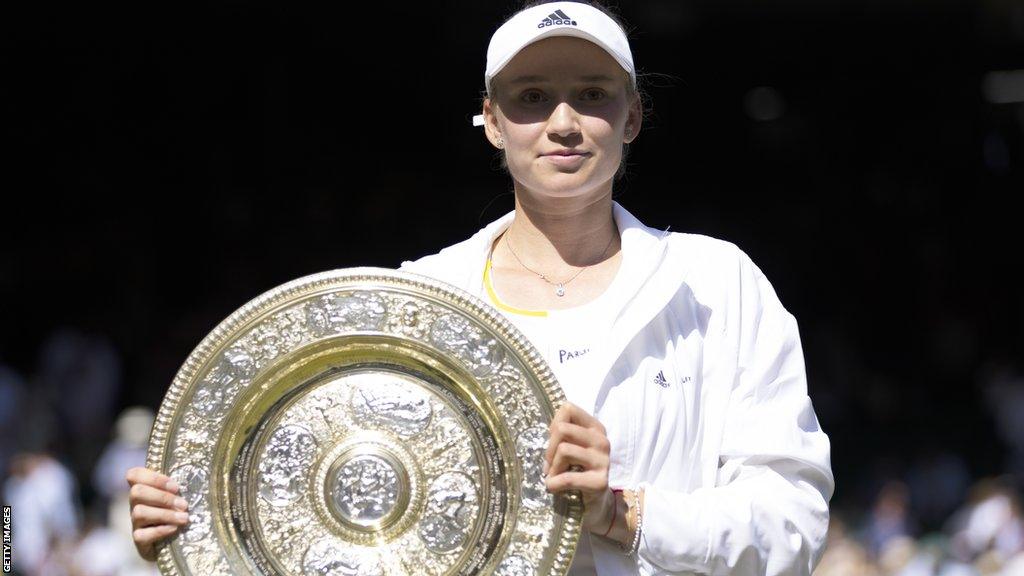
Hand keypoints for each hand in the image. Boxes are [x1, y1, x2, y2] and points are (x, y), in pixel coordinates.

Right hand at [126, 467, 189, 560]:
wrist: (173, 545)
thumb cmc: (178, 514)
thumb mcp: (178, 498)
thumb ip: (178, 488)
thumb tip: (194, 479)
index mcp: (145, 489)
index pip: (134, 475)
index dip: (153, 478)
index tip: (176, 487)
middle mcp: (136, 505)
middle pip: (136, 492)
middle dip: (162, 497)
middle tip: (184, 504)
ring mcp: (135, 523)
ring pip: (139, 512)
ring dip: (165, 514)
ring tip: (184, 518)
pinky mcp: (139, 540)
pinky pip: (140, 535)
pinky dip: (159, 530)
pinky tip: (174, 529)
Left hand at [543, 402, 614, 532]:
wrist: (594, 506)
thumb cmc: (577, 473)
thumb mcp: (571, 448)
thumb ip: (562, 434)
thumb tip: (549, 430)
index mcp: (595, 428)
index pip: (568, 409)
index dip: (553, 426)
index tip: (554, 443)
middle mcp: (602, 441)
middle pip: (562, 429)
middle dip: (549, 448)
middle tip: (549, 465)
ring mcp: (603, 460)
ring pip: (564, 450)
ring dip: (552, 468)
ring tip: (554, 477)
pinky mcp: (600, 482)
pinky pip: (567, 477)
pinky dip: (553, 484)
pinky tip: (554, 488)